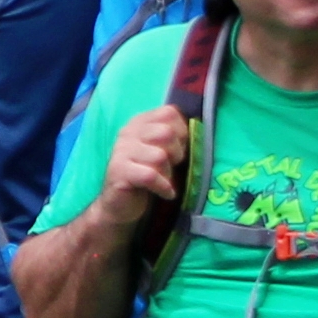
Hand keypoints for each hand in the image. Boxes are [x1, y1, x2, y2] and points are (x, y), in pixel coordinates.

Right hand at [97, 106, 194, 226]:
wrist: (120, 204)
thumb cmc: (147, 176)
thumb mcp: (162, 151)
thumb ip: (173, 137)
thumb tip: (199, 130)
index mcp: (139, 123)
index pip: (169, 113)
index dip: (181, 131)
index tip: (178, 148)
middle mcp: (127, 133)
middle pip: (166, 133)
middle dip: (176, 153)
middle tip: (172, 166)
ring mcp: (120, 151)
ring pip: (159, 156)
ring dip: (168, 172)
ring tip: (164, 180)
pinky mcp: (118, 171)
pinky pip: (150, 176)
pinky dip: (164, 187)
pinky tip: (165, 193)